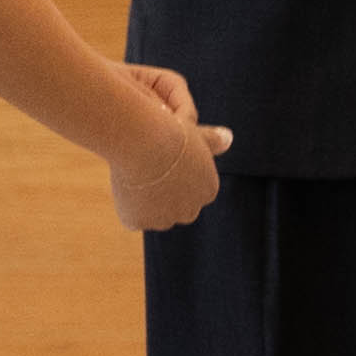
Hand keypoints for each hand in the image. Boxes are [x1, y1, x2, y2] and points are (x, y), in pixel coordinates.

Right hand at [108, 64, 234, 231]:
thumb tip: (229, 138)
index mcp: (208, 190)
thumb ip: (213, 141)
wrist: (144, 142)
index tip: (165, 163)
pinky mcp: (140, 222)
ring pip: (154, 216)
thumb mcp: (195, 134)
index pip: (193, 192)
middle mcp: (190, 210)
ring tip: (137, 176)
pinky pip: (133, 218)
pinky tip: (126, 187)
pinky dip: (128, 206)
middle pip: (177, 208)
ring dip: (146, 203)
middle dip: (165, 196)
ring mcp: (164, 220)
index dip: (177, 178)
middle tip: (149, 169)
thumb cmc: (170, 133)